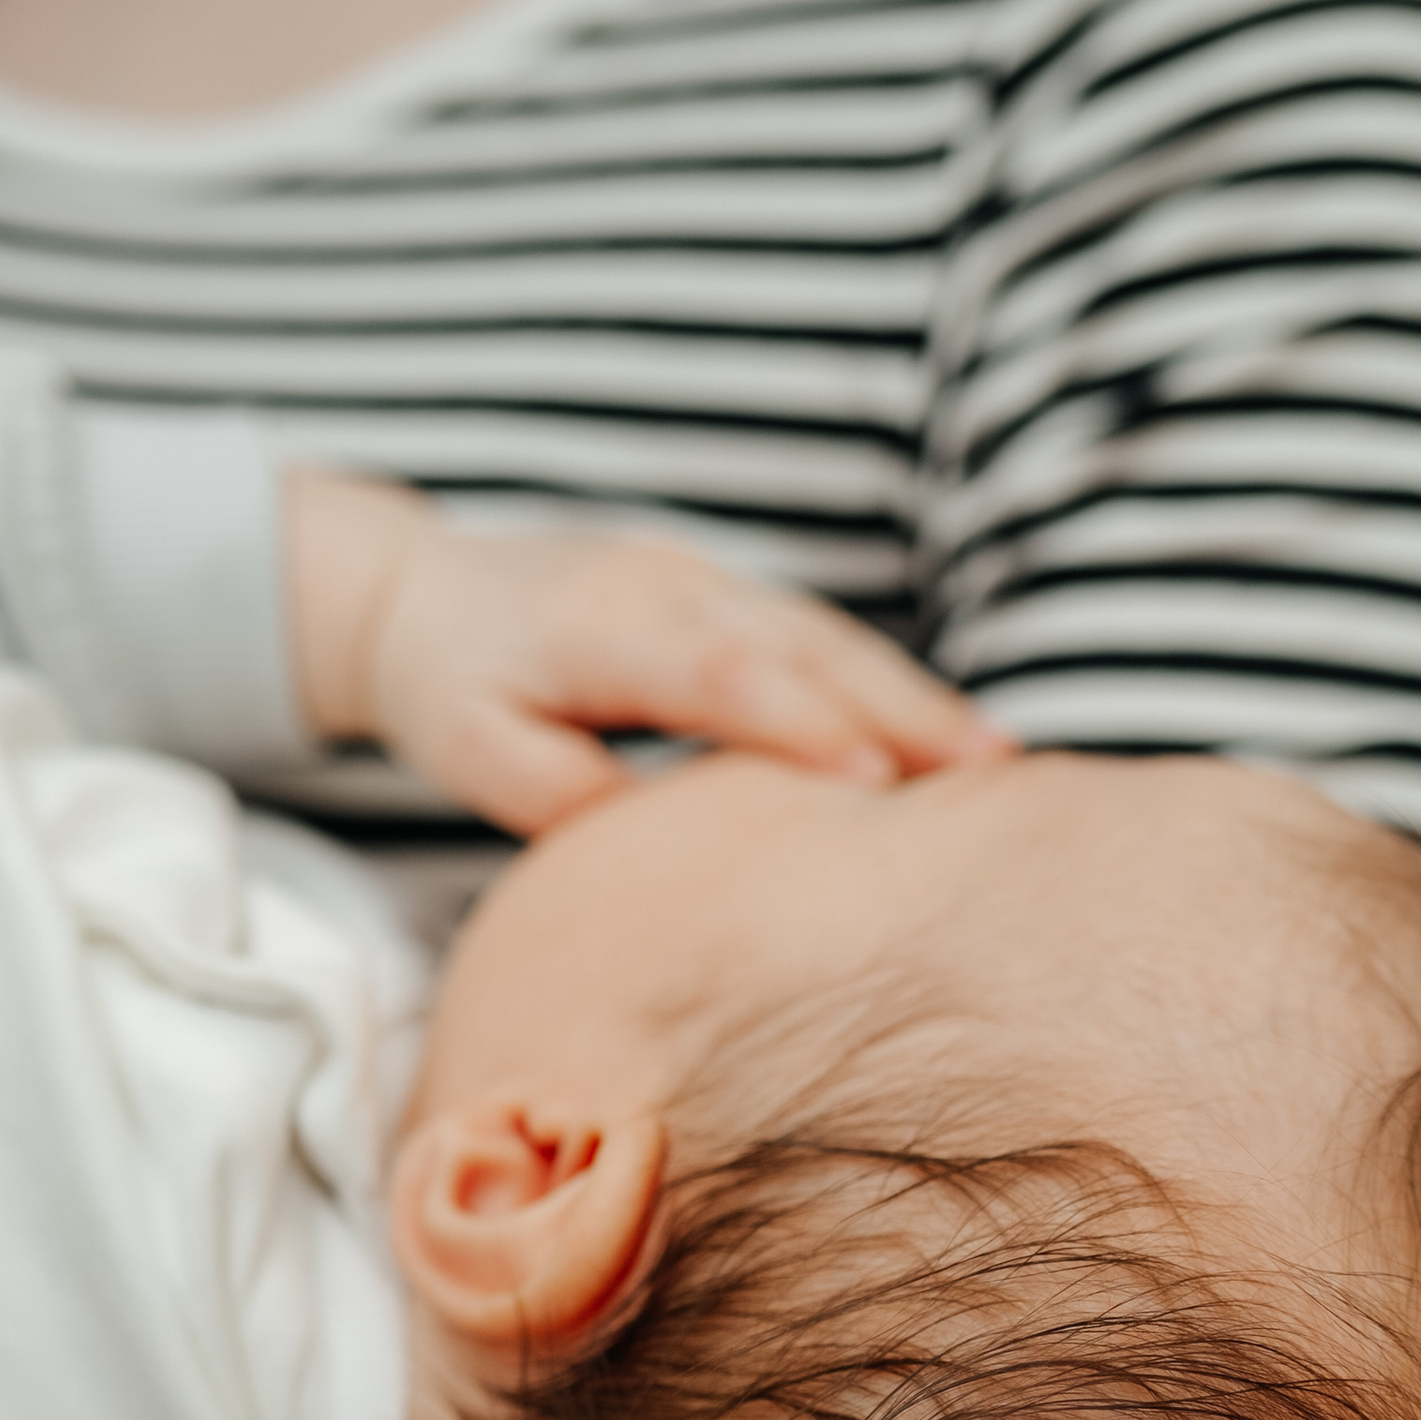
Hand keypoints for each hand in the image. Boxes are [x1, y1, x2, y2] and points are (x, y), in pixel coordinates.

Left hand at [287, 469, 1004, 832]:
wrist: (422, 594)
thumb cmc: (453, 689)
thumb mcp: (476, 752)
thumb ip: (563, 793)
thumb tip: (662, 840)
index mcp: (599, 625)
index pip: (714, 670)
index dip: (798, 718)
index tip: (874, 775)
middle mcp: (667, 585)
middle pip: (801, 641)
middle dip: (900, 703)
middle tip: (990, 768)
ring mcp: (706, 579)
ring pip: (827, 634)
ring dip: (914, 696)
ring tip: (998, 762)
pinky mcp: (728, 594)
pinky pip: (820, 638)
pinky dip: (887, 687)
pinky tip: (950, 740)